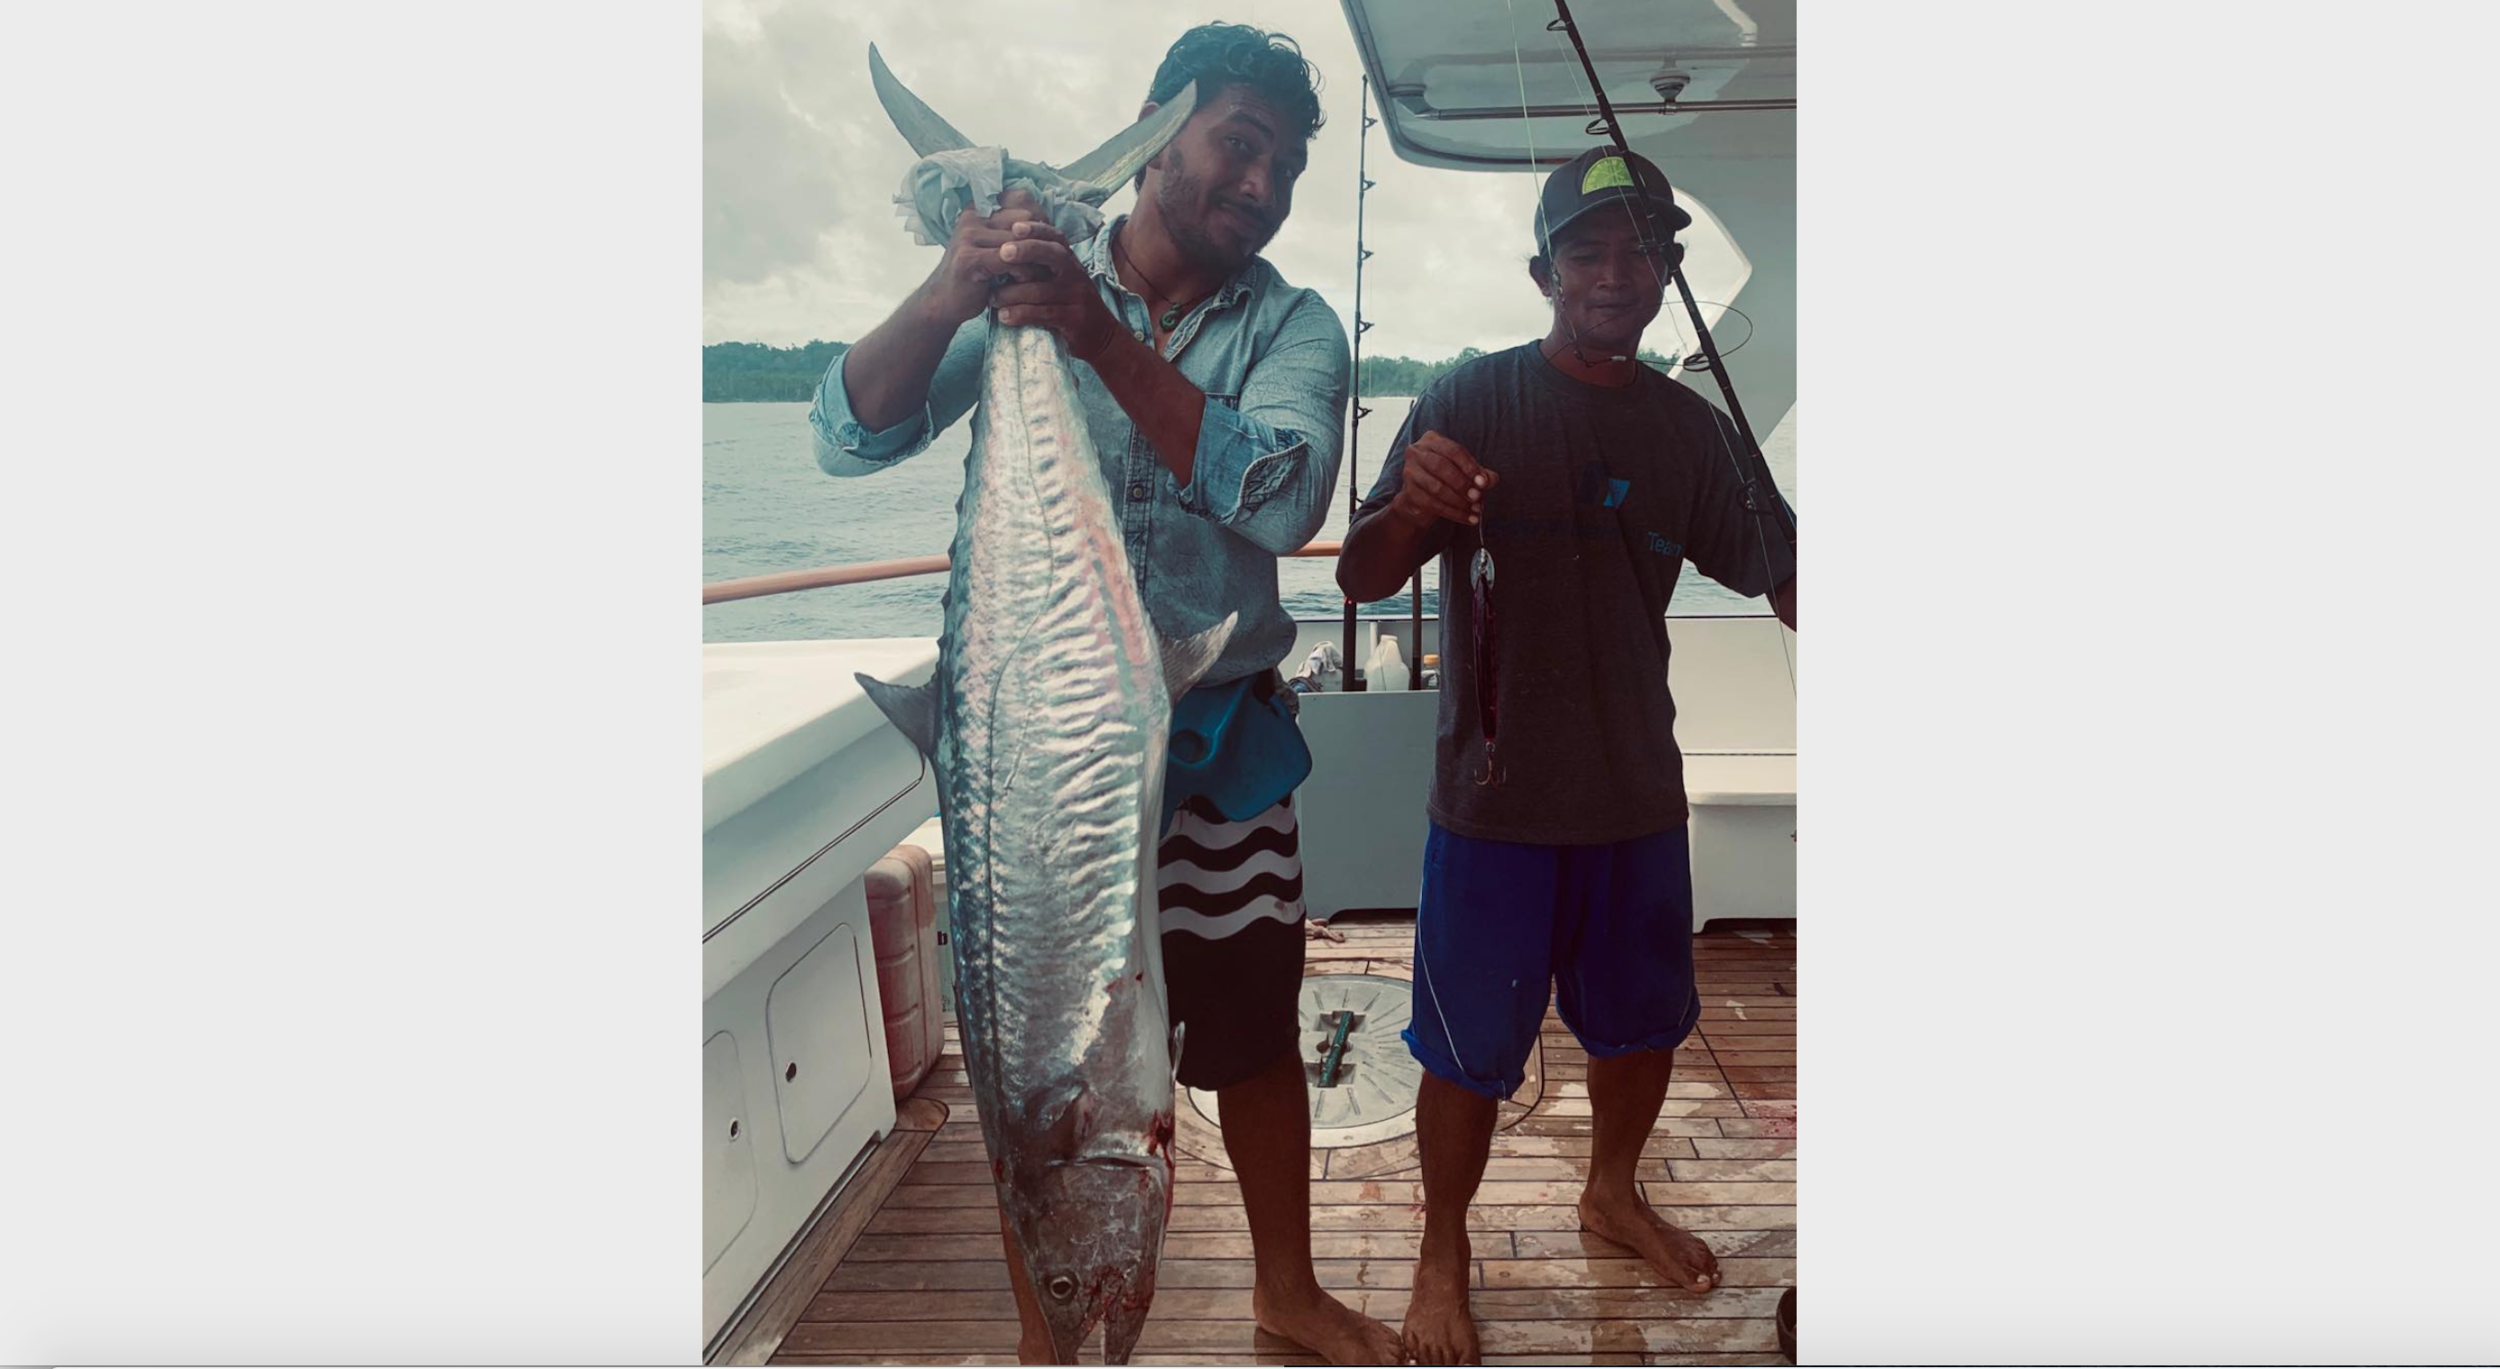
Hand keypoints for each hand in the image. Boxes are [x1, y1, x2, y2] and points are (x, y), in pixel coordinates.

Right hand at [918, 188, 1054, 326]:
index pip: (1022, 200)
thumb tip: (1050, 226)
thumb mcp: (994, 248)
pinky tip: (1022, 283)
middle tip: (1046, 263)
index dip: (1039, 222)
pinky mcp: (969, 258)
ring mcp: (968, 236)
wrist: (944, 302)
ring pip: (1020, 240)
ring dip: (1034, 261)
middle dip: (1040, 242)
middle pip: (1025, 220)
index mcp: (979, 209)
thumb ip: (1013, 233)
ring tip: (1036, 275)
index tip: (1045, 243)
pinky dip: (1023, 273)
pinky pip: (1010, 260)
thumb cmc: (977, 276)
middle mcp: (972, 217)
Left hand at [986, 221, 1118, 361]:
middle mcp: (1076, 275)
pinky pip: (1044, 313)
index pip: (1056, 238)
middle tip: (1003, 252)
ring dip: (1012, 293)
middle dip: (1027, 250)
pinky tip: (1005, 316)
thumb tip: (1005, 250)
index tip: (1015, 226)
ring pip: (1041, 289)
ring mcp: (1077, 297)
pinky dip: (1021, 314)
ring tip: (993, 298)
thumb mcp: (1063, 280)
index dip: (1037, 230)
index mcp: (1071, 262)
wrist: (1103, 337)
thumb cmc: (1072, 305)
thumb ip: (1042, 266)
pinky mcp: (1074, 319)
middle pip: (1053, 255)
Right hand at [1391, 430, 1496, 528]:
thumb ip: (1480, 473)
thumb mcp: (1465, 472)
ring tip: (1475, 510)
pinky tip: (1467, 518)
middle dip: (1462, 484)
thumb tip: (1491, 479)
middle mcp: (1417, 452)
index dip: (1470, 467)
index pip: (1454, 450)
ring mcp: (1410, 472)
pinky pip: (1433, 504)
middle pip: (1442, 466)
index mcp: (1433, 440)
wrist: (1422, 500)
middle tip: (1478, 497)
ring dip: (1459, 501)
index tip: (1484, 483)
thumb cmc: (1446, 479)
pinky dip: (1453, 513)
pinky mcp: (1409, 492)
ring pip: (1437, 487)